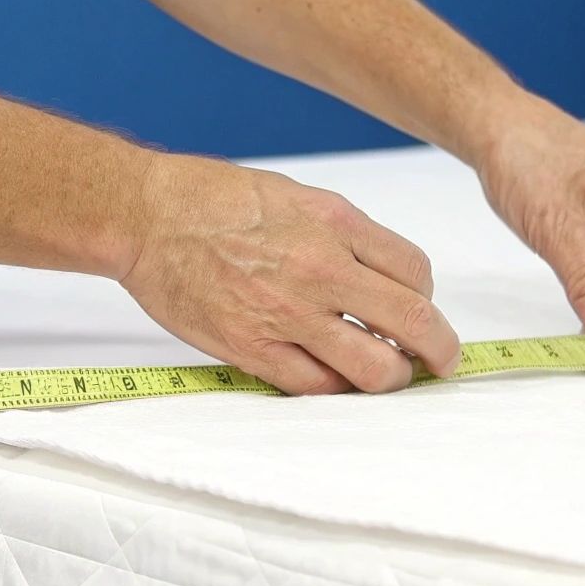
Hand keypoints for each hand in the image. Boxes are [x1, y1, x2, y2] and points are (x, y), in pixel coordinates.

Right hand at [120, 154, 460, 393]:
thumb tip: (378, 276)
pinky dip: (333, 389)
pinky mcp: (252, 348)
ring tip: (382, 378)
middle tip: (438, 363)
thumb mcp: (295, 196)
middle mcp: (321, 269)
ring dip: (389, 379)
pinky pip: (315, 387)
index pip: (416, 274)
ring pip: (372, 369)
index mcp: (335, 224)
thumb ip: (341, 235)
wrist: (146, 217)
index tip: (417, 312)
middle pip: (414, 324)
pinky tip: (330, 379)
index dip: (426, 300)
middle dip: (438, 352)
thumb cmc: (212, 199)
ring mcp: (287, 314)